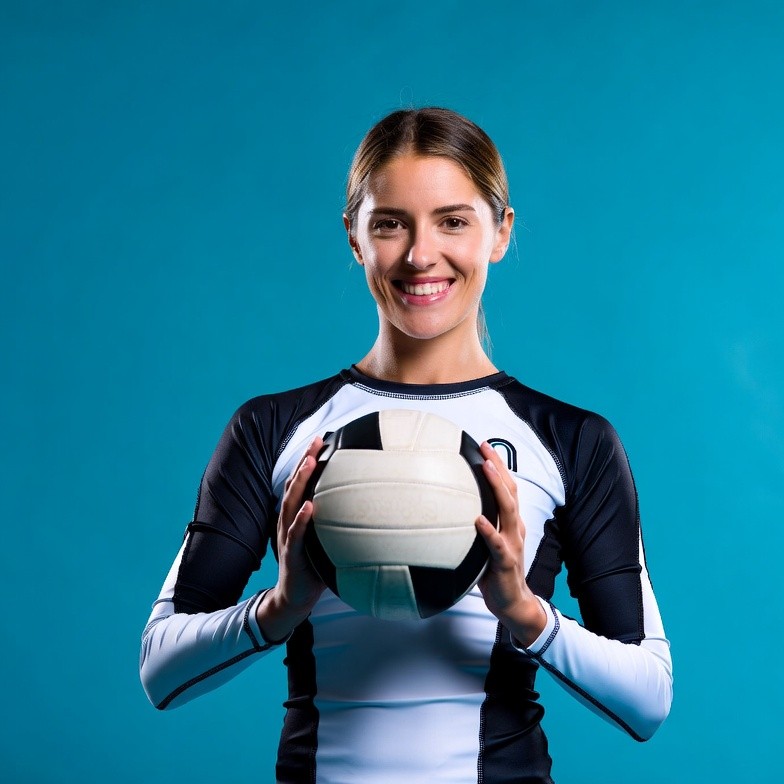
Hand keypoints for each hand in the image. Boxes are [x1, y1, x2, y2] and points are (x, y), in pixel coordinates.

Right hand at [256, 437, 325, 641]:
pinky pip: (296, 534)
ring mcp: (288, 536)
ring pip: (291, 503)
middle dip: (304, 461)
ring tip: (309, 463)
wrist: (295, 597)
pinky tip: (309, 507)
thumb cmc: (314, 566)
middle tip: (316, 441)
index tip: (321, 439)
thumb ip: (337, 521)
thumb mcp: (326, 539)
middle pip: (294, 485)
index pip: (301, 482)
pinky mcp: (291, 554)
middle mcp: (289, 521)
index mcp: (297, 515)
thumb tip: (368, 506)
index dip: (308, 460)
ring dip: (300, 482)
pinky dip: (301, 519)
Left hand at [475, 441, 546, 646]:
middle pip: (509, 491)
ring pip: (508, 510)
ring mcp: (512, 543)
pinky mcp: (505, 561)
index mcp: (510, 522)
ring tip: (486, 470)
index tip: (485, 446)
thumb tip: (447, 508)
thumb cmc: (495, 570)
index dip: (498, 466)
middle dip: (498, 467)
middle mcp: (514, 527)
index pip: (507, 488)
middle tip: (485, 448)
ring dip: (497, 488)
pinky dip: (489, 530)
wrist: (512, 601)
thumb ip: (475, 524)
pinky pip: (497, 543)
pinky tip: (478, 519)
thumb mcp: (485, 542)